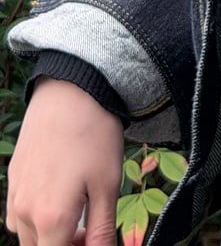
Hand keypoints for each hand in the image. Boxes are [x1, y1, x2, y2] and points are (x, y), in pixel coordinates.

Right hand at [6, 78, 122, 245]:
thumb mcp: (108, 186)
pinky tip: (58, 195)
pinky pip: (18, 216)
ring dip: (50, 235)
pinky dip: (36, 218)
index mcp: (50, 220)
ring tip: (78, 209)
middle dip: (66, 244)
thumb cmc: (95, 136)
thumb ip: (102, 231)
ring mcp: (14, 196)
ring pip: (28, 237)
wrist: (71, 90)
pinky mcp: (12, 179)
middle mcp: (24, 213)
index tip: (95, 237)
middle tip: (91, 227)